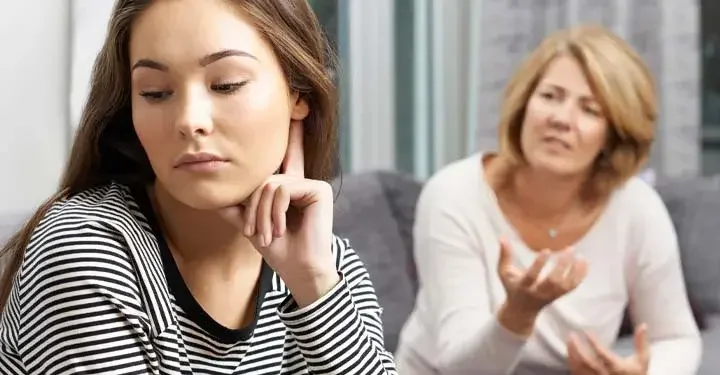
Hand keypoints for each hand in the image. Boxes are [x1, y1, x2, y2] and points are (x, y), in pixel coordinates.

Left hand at [220, 120, 338, 305]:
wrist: (297, 269)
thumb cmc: (278, 250)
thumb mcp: (250, 224)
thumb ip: (235, 205)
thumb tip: (214, 193)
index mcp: (288, 185)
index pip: (287, 154)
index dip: (292, 131)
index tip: (298, 105)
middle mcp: (301, 180)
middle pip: (262, 178)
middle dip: (253, 208)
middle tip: (256, 233)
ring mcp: (312, 183)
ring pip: (269, 184)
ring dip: (261, 214)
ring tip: (266, 235)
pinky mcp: (319, 188)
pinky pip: (282, 189)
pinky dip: (274, 211)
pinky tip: (280, 228)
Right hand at [497, 238, 587, 315]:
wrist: (521, 310)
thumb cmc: (511, 286)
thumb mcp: (504, 272)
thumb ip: (504, 256)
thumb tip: (503, 237)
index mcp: (523, 287)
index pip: (531, 277)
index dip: (539, 265)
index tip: (546, 251)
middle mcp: (538, 292)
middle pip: (553, 281)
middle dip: (562, 266)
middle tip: (569, 249)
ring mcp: (550, 295)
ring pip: (565, 285)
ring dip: (574, 271)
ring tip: (579, 255)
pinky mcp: (559, 296)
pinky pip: (572, 287)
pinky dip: (580, 275)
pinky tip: (584, 262)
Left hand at [567, 324, 649, 374]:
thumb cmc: (637, 374)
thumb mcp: (642, 359)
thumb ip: (641, 342)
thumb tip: (643, 325)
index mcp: (618, 367)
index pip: (603, 354)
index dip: (594, 342)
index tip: (586, 331)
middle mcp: (606, 374)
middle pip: (587, 362)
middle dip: (577, 348)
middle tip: (571, 335)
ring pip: (580, 368)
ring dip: (572, 354)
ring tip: (569, 341)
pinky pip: (578, 373)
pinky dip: (572, 363)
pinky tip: (570, 353)